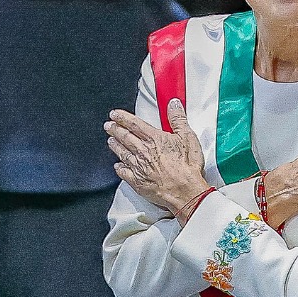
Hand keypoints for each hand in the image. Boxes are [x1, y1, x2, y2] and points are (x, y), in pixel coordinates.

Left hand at [106, 100, 209, 215]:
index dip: (122, 118)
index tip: (115, 114)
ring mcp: (138, 167)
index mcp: (154, 139)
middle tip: (109, 126)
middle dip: (114, 130)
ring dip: (115, 145)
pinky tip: (118, 166)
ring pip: (122, 153)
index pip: (134, 124)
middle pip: (124, 137)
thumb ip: (178, 119)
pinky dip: (119, 168)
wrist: (185, 191)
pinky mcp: (137, 181)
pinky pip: (124, 172)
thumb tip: (173, 105)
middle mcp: (143, 151)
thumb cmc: (188, 167)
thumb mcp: (188, 138)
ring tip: (110, 140)